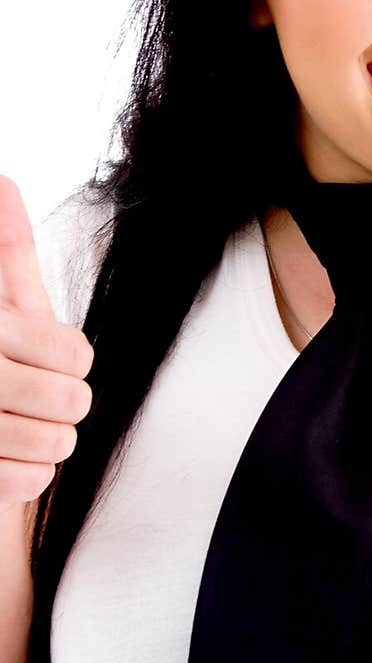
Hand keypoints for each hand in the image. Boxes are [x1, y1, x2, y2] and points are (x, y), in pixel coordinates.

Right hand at [0, 176, 94, 510]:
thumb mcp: (3, 304)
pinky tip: (17, 461)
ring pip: (51, 444)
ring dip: (52, 443)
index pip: (72, 352)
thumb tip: (3, 180)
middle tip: (54, 404)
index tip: (60, 360)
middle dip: (67, 405)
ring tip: (37, 432)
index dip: (73, 360)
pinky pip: (26, 481)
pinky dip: (31, 478)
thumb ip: (4, 249)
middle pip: (70, 401)